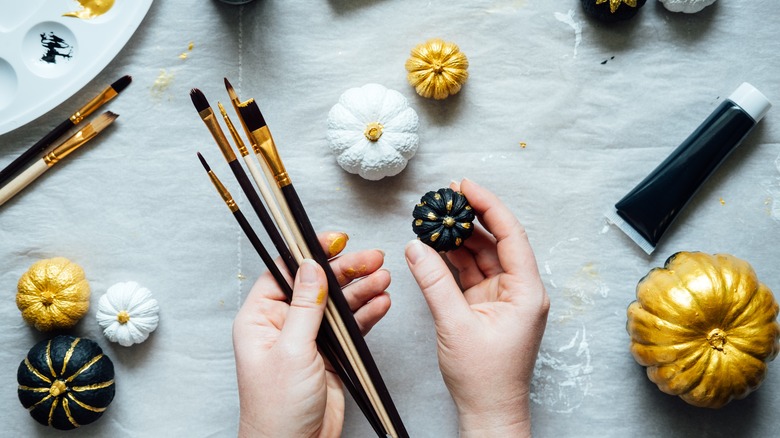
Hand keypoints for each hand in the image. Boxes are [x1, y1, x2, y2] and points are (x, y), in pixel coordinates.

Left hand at [233, 233, 390, 437]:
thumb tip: (311, 267)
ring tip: (383, 278)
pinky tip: (380, 302)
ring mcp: (307, 338)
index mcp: (260, 318)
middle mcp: (283, 324)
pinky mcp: (329, 353)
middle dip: (346, 270)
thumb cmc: (276, 409)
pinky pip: (350, 326)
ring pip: (337, 304)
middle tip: (372, 258)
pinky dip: (367, 314)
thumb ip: (306, 307)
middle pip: (317, 284)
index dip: (310, 253)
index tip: (335, 240)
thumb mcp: (291, 351)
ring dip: (361, 290)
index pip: (285, 272)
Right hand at [405, 179, 548, 437]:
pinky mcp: (487, 306)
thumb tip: (415, 247)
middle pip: (495, 241)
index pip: (510, 235)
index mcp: (526, 291)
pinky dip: (453, 260)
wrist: (488, 411)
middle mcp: (519, 289)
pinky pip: (470, 274)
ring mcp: (503, 297)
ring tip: (434, 218)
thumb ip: (433, 283)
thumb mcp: (455, 325)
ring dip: (458, 238)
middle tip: (444, 196)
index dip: (488, 205)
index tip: (465, 186)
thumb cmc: (484, 378)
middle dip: (470, 217)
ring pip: (481, 256)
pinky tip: (435, 246)